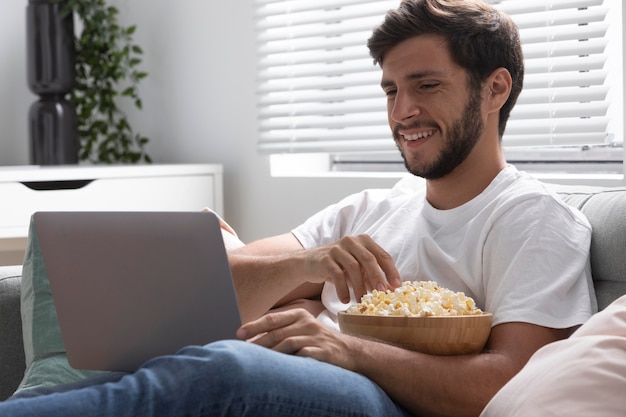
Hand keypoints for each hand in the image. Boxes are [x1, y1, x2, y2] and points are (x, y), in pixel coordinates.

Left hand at [237, 308, 359, 369]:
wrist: (348, 351)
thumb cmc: (317, 340)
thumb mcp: (300, 328)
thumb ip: (280, 329)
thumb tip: (251, 336)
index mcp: (299, 315)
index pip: (272, 318)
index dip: (254, 326)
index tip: (239, 333)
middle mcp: (307, 323)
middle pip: (277, 333)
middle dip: (259, 342)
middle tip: (244, 351)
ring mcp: (316, 338)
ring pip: (288, 344)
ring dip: (271, 353)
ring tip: (258, 361)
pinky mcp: (324, 352)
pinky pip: (303, 355)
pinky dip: (290, 361)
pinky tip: (280, 367)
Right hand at [303, 234, 400, 302]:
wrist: (309, 263)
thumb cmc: (338, 266)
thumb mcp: (357, 267)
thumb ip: (371, 275)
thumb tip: (389, 290)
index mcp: (363, 241)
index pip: (382, 255)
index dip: (391, 271)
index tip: (397, 286)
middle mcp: (351, 241)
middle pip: (368, 259)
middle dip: (377, 277)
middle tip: (382, 293)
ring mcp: (337, 249)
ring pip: (353, 268)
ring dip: (359, 287)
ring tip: (362, 301)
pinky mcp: (325, 259)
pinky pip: (337, 275)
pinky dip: (343, 289)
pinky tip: (345, 299)